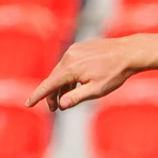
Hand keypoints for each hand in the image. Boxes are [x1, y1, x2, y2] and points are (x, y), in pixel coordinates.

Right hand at [26, 40, 142, 111]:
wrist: (129, 52)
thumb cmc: (114, 73)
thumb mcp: (96, 90)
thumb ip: (76, 97)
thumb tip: (61, 104)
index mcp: (71, 68)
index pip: (49, 85)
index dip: (38, 96)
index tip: (28, 104)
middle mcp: (69, 56)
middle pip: (54, 78)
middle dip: (52, 95)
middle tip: (55, 109)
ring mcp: (74, 50)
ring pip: (61, 71)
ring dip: (61, 86)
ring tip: (66, 100)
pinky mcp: (80, 47)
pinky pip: (69, 64)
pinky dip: (68, 76)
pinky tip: (75, 85)